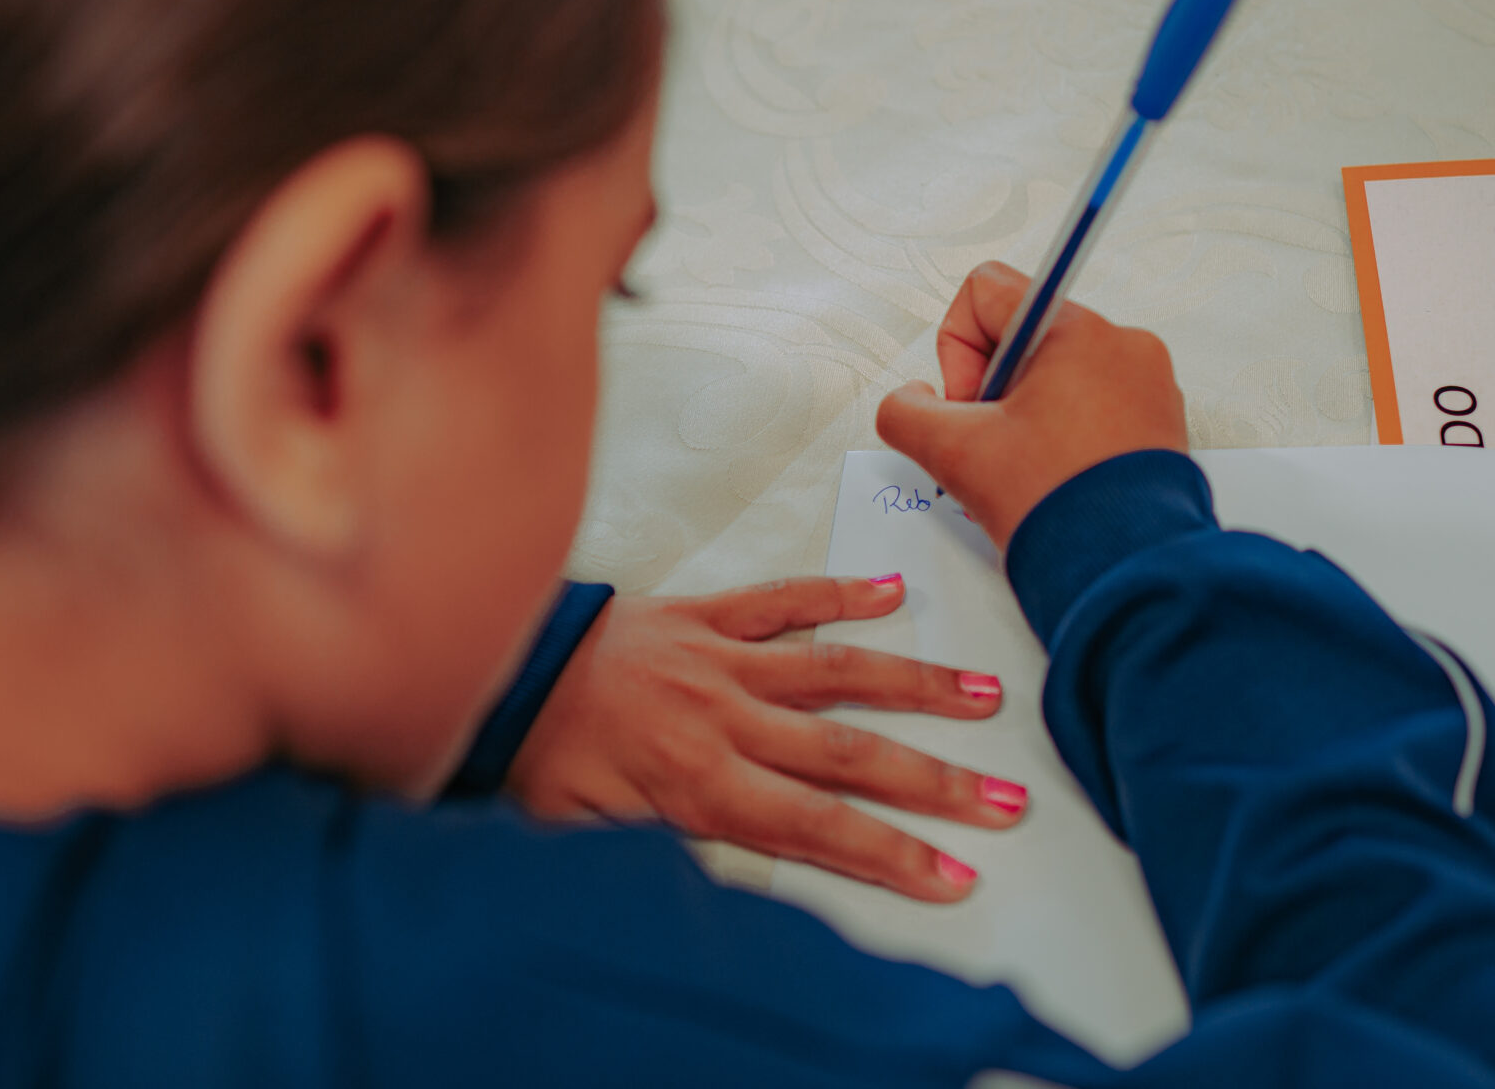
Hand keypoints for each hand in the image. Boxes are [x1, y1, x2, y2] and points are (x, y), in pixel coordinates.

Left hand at [506, 576, 1025, 901]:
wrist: (488, 676)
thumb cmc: (535, 766)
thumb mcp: (591, 842)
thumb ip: (668, 859)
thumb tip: (728, 901)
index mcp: (697, 786)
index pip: (817, 829)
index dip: (891, 855)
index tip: (955, 875)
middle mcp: (722, 721)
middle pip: (848, 758)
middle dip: (934, 784)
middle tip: (1006, 802)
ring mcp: (719, 661)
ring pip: (835, 675)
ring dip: (915, 687)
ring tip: (985, 697)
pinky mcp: (702, 616)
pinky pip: (781, 600)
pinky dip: (839, 594)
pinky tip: (894, 593)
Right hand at [875, 261, 1186, 549]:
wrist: (1127, 573)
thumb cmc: (1057, 507)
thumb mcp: (953, 452)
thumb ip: (905, 411)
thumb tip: (911, 399)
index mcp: (1078, 331)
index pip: (986, 292)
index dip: (956, 349)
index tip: (971, 406)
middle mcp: (1123, 345)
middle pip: (1022, 339)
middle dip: (994, 393)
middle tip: (997, 447)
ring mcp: (1149, 383)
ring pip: (1056, 375)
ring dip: (1027, 417)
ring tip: (1030, 470)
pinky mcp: (1161, 422)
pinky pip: (1094, 405)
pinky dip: (1064, 436)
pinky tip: (1057, 478)